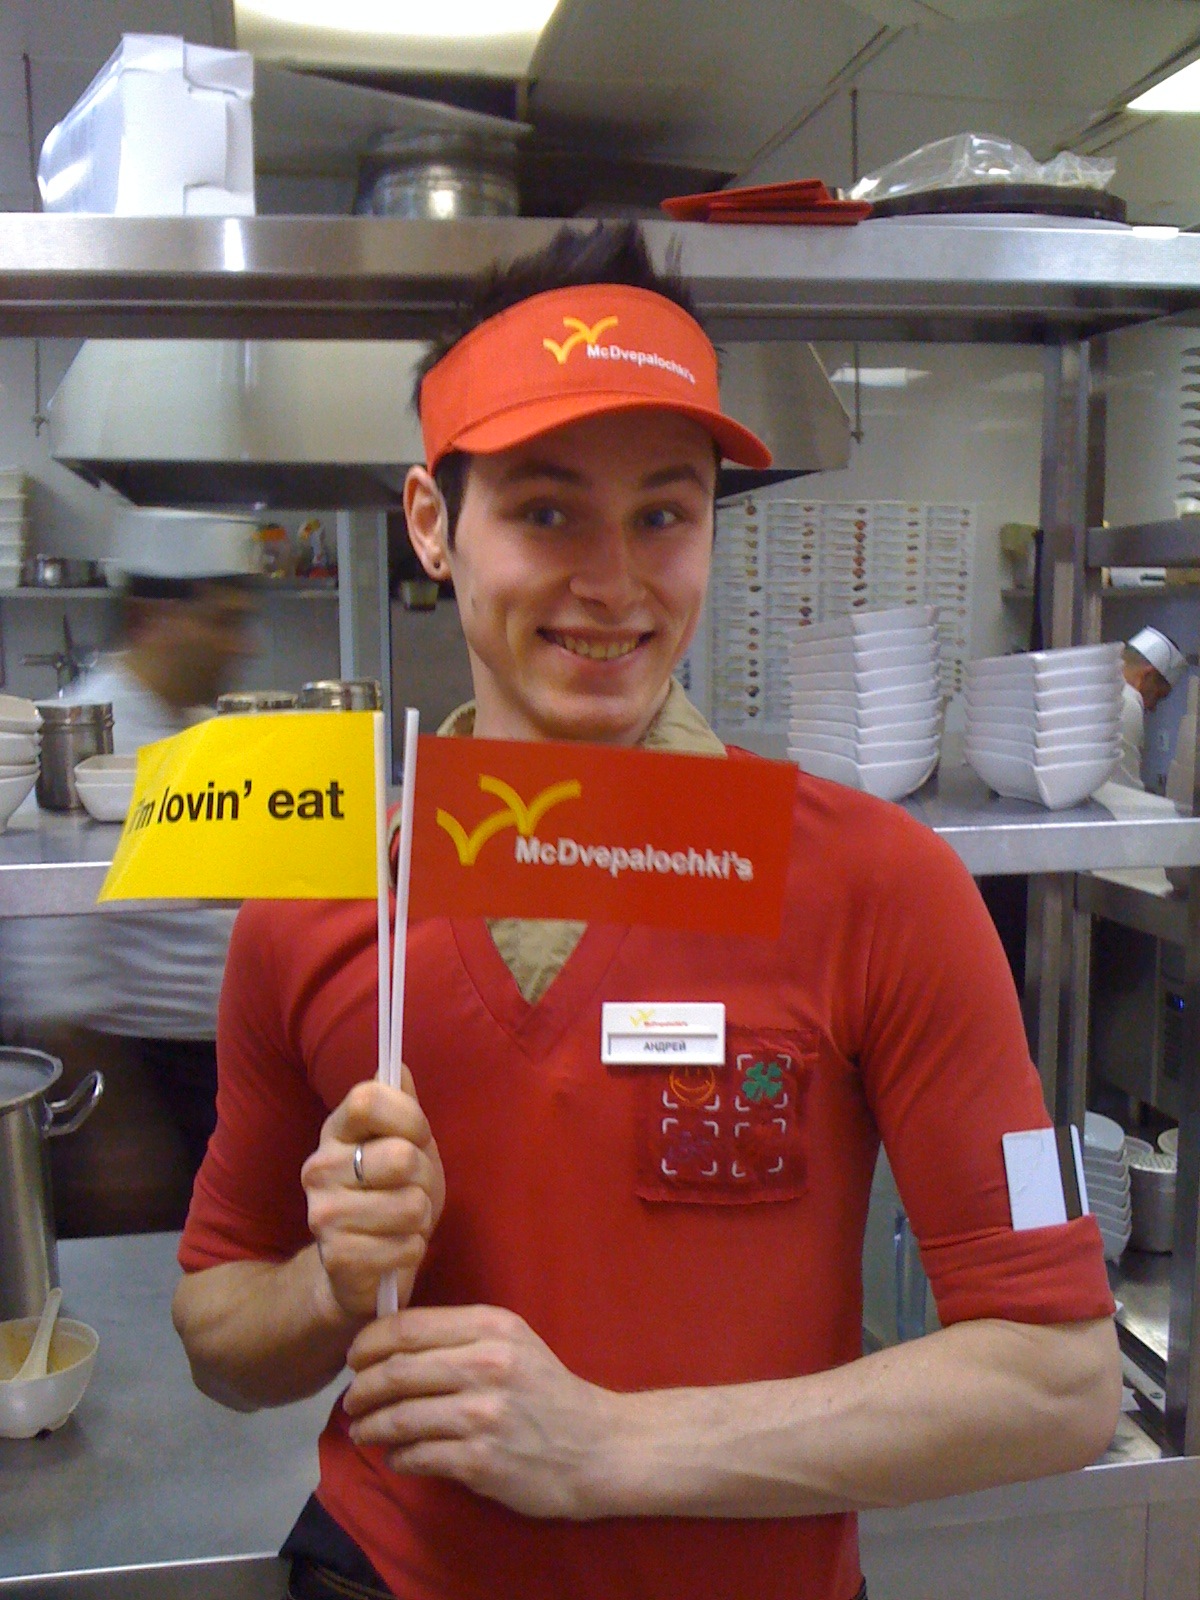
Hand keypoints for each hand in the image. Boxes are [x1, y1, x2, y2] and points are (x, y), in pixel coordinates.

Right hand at [301, 1069, 444, 1319]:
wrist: (360, 1269)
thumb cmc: (390, 1195)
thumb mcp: (403, 1142)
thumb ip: (401, 1104)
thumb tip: (396, 1065)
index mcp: (335, 1131)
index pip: (369, 1099)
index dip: (409, 1117)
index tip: (418, 1137)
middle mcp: (319, 1167)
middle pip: (401, 1156)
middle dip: (424, 1177)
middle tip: (412, 1190)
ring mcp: (323, 1214)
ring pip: (410, 1205)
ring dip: (420, 1218)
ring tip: (403, 1222)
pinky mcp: (337, 1258)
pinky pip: (406, 1246)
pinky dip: (412, 1249)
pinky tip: (394, 1250)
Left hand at [342, 1304, 619, 1518]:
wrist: (595, 1446)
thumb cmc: (547, 1390)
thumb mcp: (513, 1342)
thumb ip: (460, 1336)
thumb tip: (392, 1340)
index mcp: (491, 1327)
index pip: (409, 1327)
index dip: (370, 1342)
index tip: (355, 1356)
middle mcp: (486, 1365)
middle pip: (396, 1371)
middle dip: (362, 1387)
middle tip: (351, 1399)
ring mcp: (482, 1415)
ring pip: (400, 1417)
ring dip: (370, 1427)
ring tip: (362, 1431)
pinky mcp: (480, 1460)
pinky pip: (417, 1456)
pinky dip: (397, 1458)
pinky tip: (396, 1457)